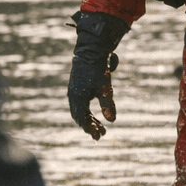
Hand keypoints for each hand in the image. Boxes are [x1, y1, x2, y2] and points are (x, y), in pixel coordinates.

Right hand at [67, 11, 127, 139]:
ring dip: (89, 119)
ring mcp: (74, 91)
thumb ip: (108, 104)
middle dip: (90, 126)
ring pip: (80, 111)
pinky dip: (87, 112)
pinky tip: (95, 115)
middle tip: (102, 134)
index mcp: (77, 97)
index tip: (99, 135)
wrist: (92, 50)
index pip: (81, 119)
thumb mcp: (105, 87)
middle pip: (79, 117)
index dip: (90, 128)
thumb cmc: (98, 69)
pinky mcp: (78, 87)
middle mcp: (73, 95)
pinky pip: (81, 104)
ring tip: (100, 127)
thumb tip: (112, 121)